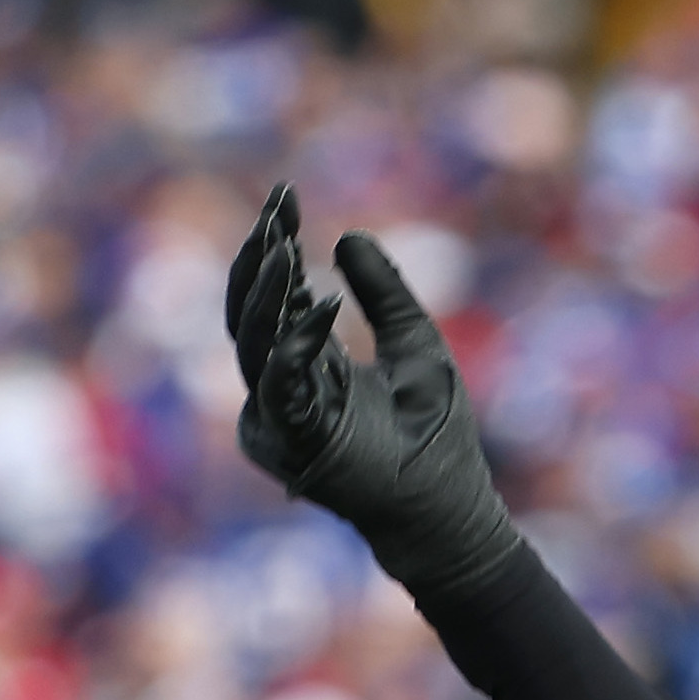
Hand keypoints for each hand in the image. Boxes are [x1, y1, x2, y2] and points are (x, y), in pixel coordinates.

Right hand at [226, 185, 524, 600]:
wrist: (447, 504)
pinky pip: (281, 382)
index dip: (275, 244)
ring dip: (268, 291)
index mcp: (304, 362)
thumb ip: (384, 294)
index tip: (285, 195)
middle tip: (277, 208)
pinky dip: (297, 341)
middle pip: (250, 309)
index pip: (275, 294)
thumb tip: (347, 236)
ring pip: (251, 340)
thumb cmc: (433, 434)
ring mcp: (278, 415)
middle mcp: (280, 385)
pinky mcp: (292, 440)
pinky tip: (320, 302)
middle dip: (261, 256)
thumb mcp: (415, 343)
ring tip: (286, 244)